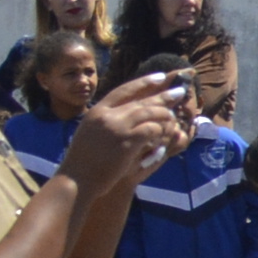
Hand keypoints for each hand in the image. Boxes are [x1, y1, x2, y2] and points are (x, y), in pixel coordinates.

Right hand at [63, 75, 187, 194]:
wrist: (77, 180)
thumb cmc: (84, 161)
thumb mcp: (90, 132)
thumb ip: (106, 119)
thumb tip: (127, 110)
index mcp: (96, 111)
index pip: (124, 90)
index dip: (144, 83)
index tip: (160, 77)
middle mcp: (107, 115)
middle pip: (141, 101)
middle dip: (163, 96)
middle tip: (180, 93)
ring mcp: (117, 127)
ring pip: (150, 113)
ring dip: (164, 116)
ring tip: (172, 119)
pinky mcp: (127, 141)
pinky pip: (152, 129)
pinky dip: (160, 132)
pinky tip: (163, 136)